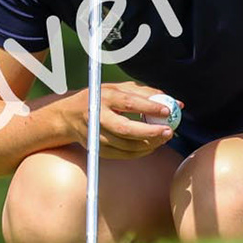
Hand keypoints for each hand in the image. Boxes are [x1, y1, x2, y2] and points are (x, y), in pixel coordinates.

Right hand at [61, 82, 181, 160]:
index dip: (149, 107)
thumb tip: (173, 101)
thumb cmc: (99, 98)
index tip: (168, 110)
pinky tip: (151, 145)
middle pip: (126, 129)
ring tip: (163, 138)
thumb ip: (143, 92)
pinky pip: (124, 155)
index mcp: (103, 97)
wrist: (69, 117)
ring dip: (149, 144)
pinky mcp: (98, 149)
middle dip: (150, 132)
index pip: (128, 103)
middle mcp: (97, 117)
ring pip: (127, 146)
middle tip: (169, 131)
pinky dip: (140, 152)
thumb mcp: (116, 88)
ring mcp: (96, 135)